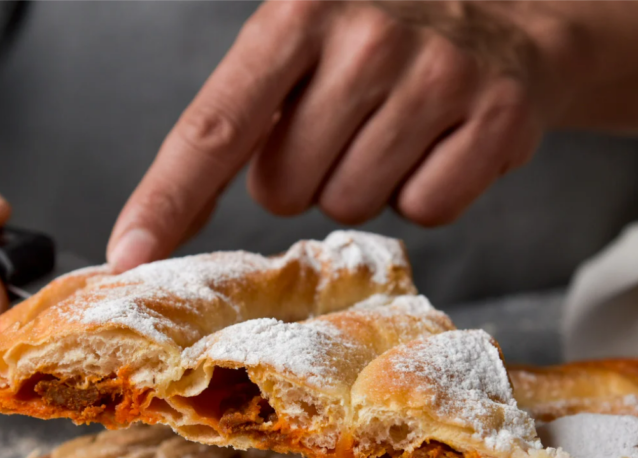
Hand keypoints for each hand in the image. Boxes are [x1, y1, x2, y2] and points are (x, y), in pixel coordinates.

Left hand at [107, 0, 574, 270]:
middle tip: (343, 124)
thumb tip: (159, 222)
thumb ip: (240, 116)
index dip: (167, 198)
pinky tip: (439, 142)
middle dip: (302, 174)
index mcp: (298, 12)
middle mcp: (368, 36)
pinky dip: (423, 192)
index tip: (128, 253)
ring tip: (393, 126)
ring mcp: (439, 74)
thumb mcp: (301, 43)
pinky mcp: (498, 117)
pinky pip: (425, 210)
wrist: (509, 19)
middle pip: (285, 189)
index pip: (216, 125)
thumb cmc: (378, 42)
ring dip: (360, 182)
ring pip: (352, 205)